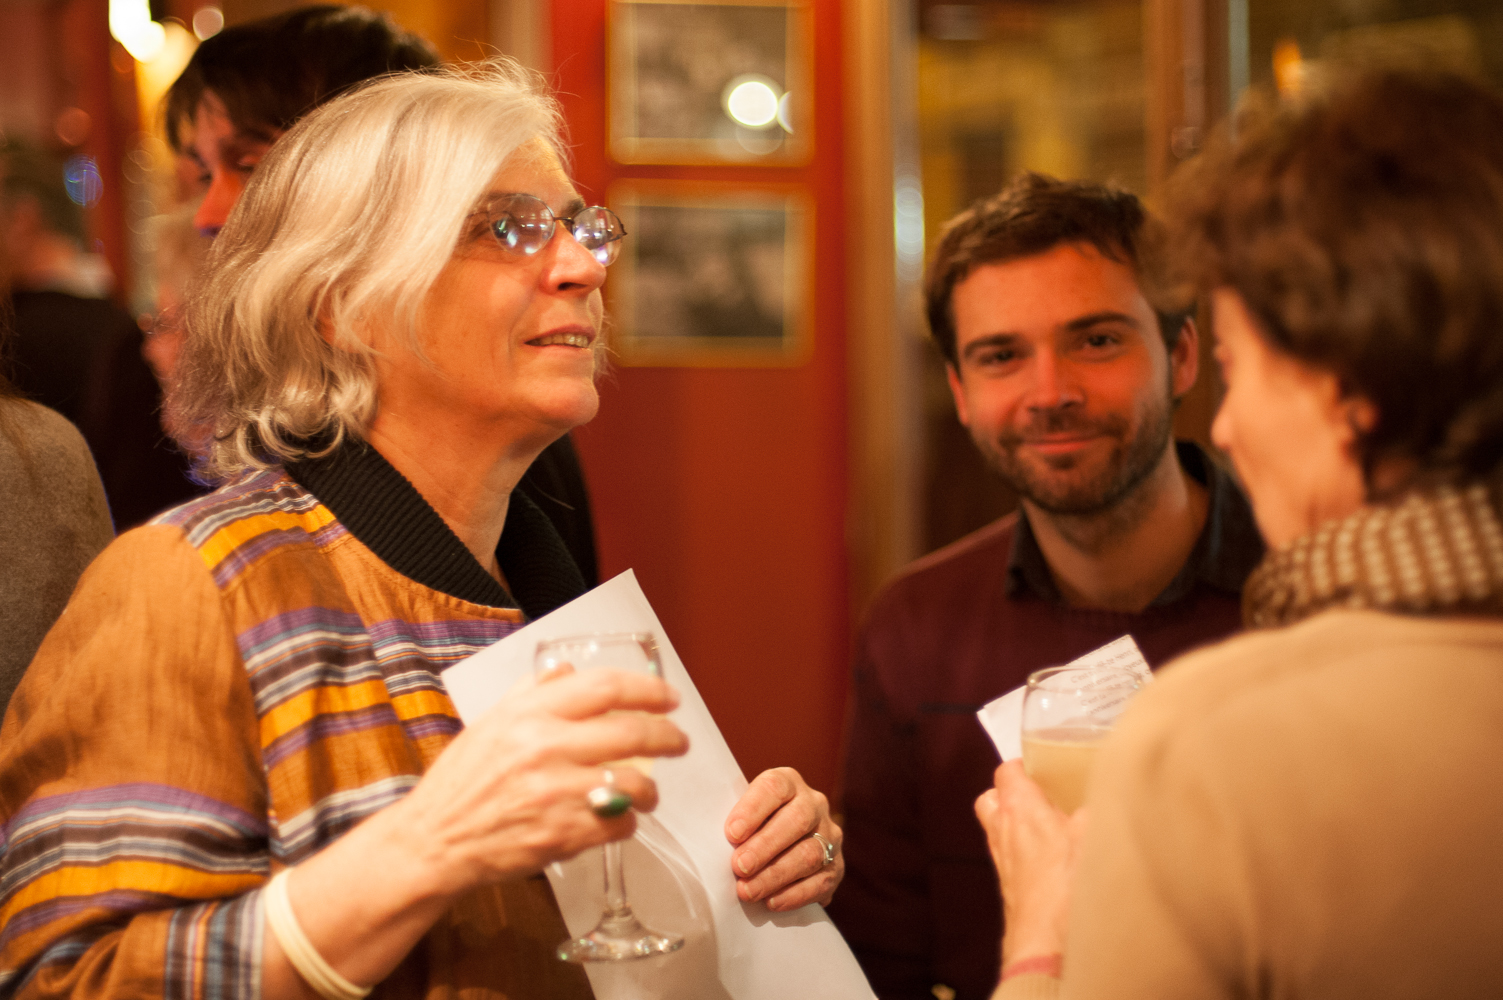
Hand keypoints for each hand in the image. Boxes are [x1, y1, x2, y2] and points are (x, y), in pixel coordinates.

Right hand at [385, 667, 689, 897]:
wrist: (435, 840)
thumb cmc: (461, 783)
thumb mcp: (490, 723)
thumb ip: (531, 693)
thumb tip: (567, 671)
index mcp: (529, 714)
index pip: (605, 687)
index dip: (648, 690)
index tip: (669, 698)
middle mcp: (545, 748)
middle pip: (632, 733)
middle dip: (668, 737)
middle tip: (678, 742)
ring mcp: (556, 793)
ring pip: (634, 785)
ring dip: (650, 789)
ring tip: (648, 791)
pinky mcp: (562, 835)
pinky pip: (618, 824)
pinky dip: (627, 822)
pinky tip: (618, 819)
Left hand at [724, 767, 842, 910]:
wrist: (782, 848)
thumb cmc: (752, 828)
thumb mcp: (743, 814)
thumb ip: (734, 823)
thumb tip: (709, 842)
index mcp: (789, 783)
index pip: (774, 788)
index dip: (753, 809)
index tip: (731, 833)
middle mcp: (814, 804)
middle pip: (796, 820)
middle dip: (765, 846)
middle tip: (739, 867)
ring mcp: (830, 835)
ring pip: (809, 853)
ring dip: (775, 875)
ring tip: (748, 891)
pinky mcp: (837, 866)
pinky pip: (820, 881)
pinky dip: (794, 894)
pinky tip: (772, 902)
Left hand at [974, 760, 1087, 966]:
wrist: (1048, 940)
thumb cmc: (1066, 886)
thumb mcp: (1095, 834)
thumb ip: (1098, 808)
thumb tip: (1111, 794)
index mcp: (1018, 808)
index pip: (1006, 771)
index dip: (1022, 764)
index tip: (1041, 764)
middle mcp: (1002, 831)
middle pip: (992, 799)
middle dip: (1010, 793)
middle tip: (1040, 795)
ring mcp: (1002, 860)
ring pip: (998, 829)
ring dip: (1016, 824)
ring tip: (1050, 827)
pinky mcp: (1010, 887)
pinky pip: (1010, 858)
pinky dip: (1024, 853)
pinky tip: (1052, 861)